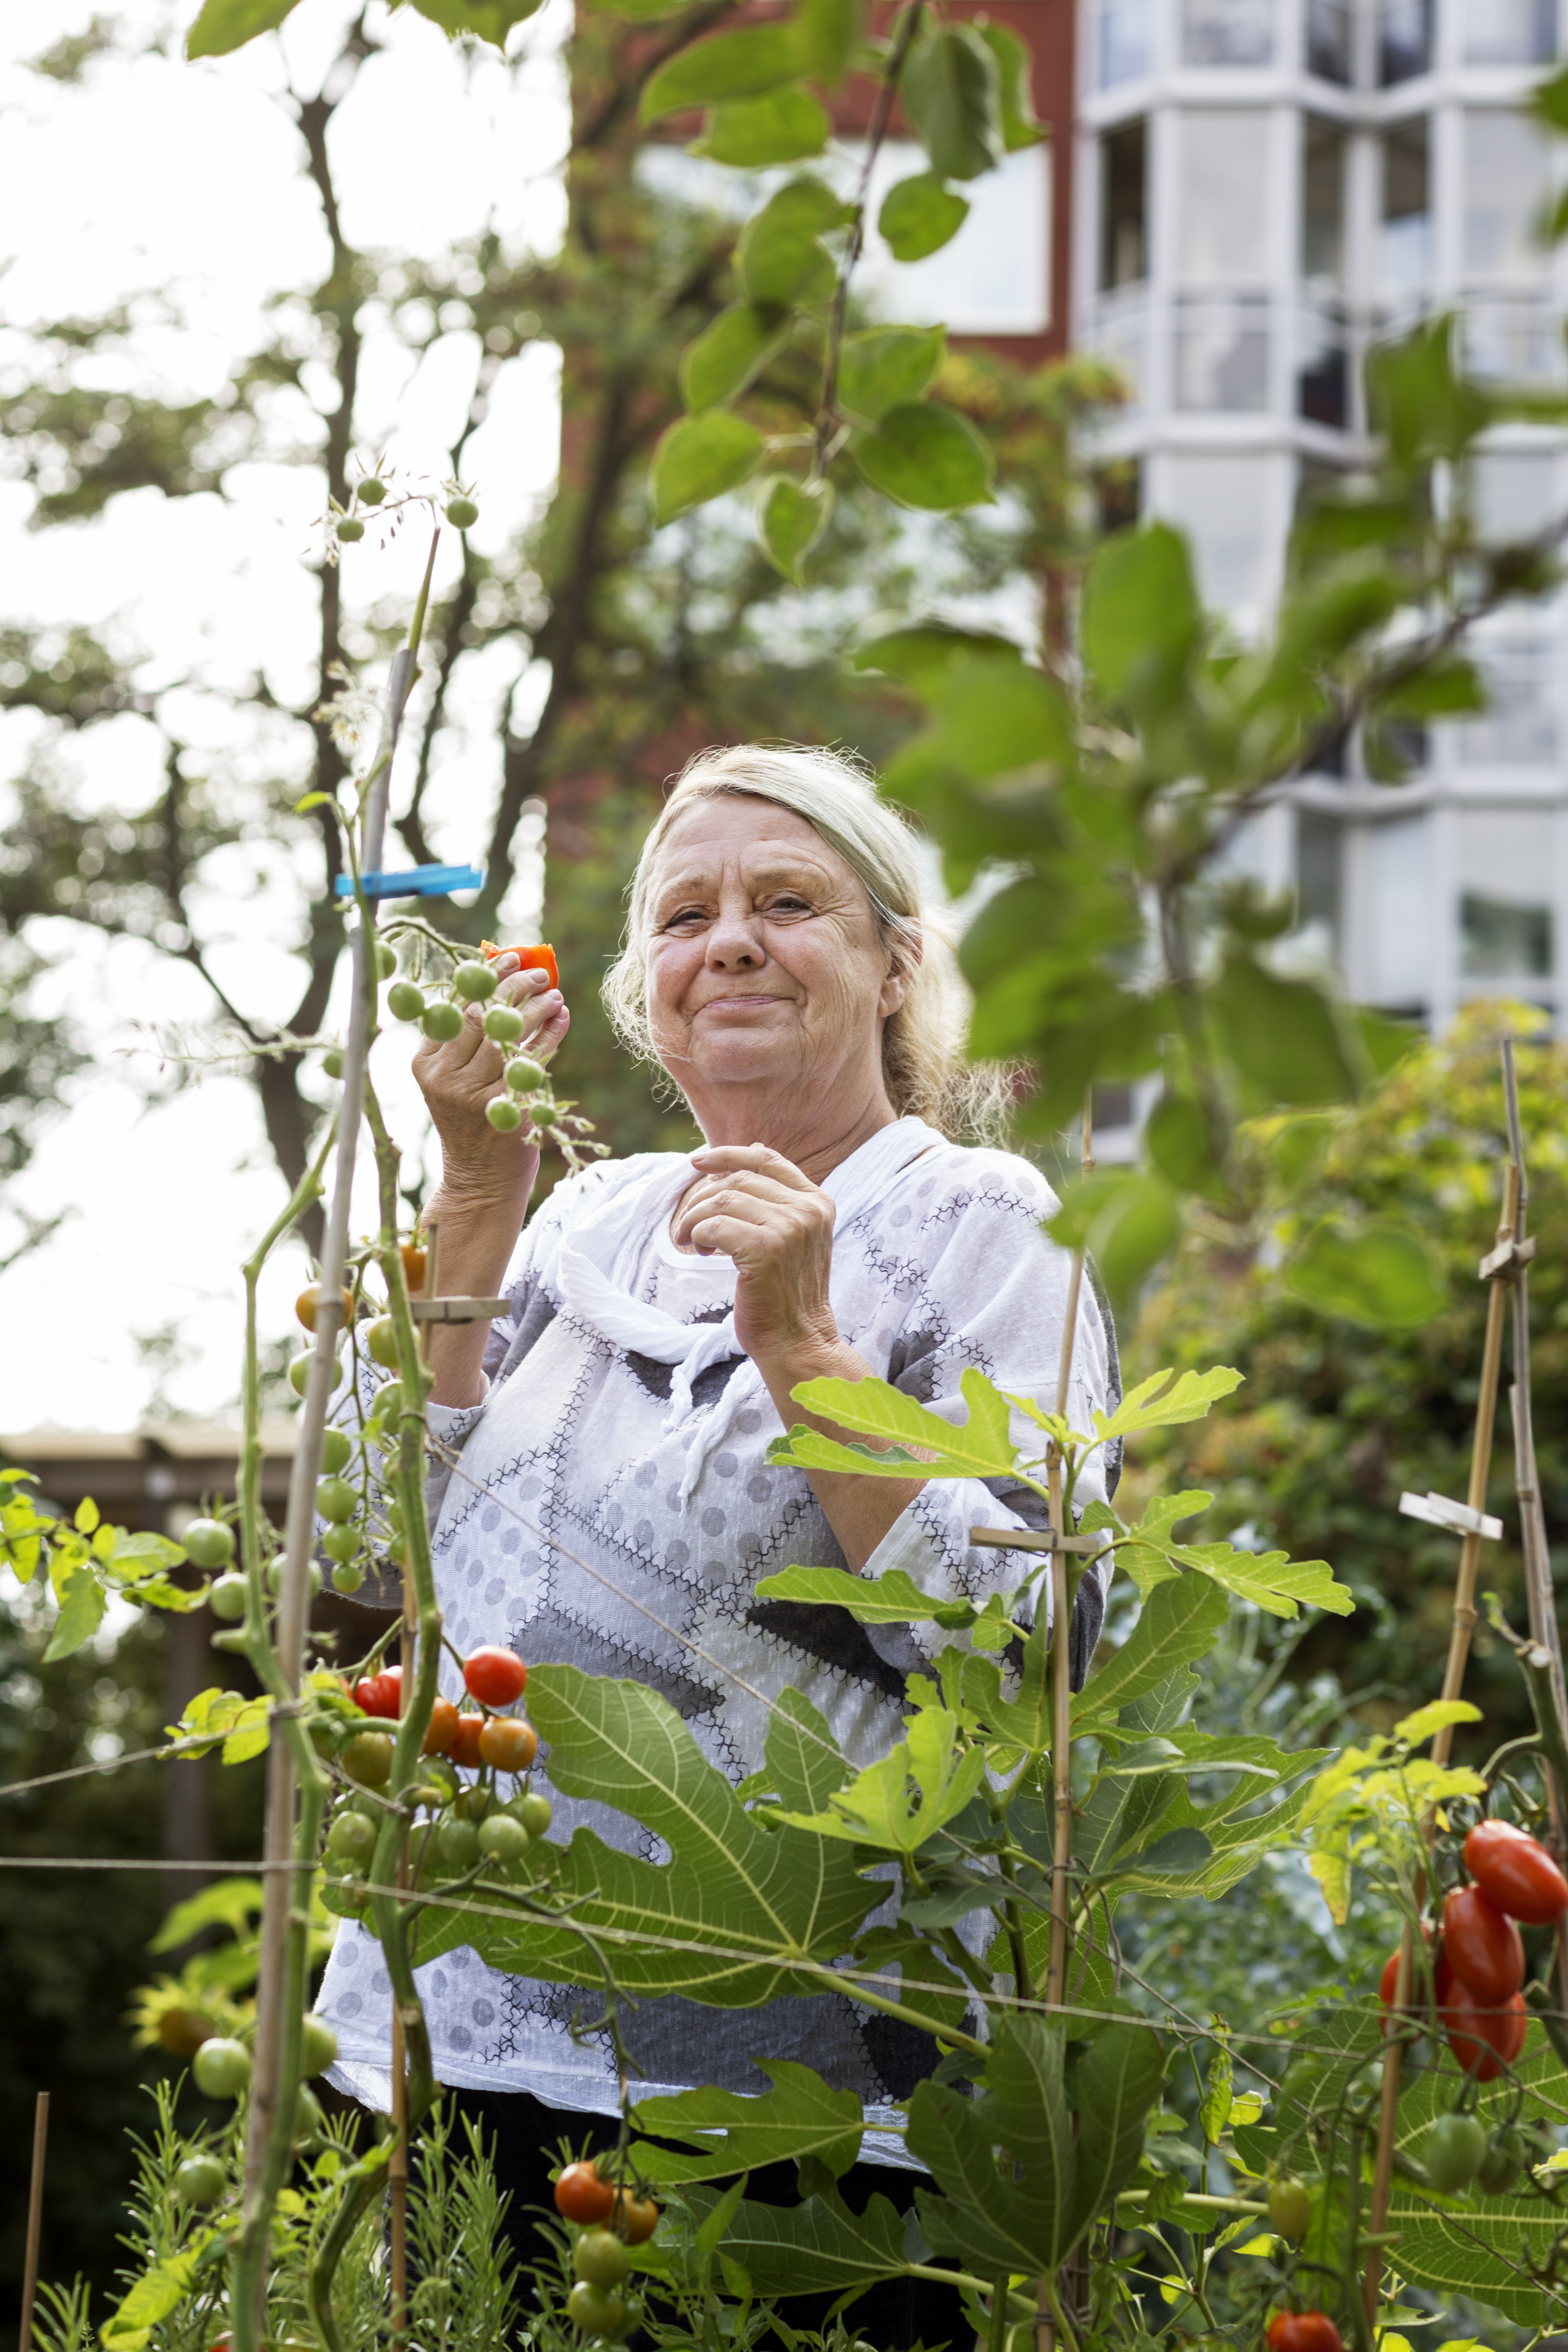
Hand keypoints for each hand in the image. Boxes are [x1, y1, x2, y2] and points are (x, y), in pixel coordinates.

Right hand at [413, 954, 568, 1205]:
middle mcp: (445, 1077)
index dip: (485, 977)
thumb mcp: (456, 1080)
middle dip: (513, 986)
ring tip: (555, 994)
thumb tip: (503, 985)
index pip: (455, 1007)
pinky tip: (562, 1018)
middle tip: (540, 972)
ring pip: (508, 1035)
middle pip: (481, 1016)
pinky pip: (532, 1060)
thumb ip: (469, 1040)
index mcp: (426, 1063)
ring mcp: (474, 1094)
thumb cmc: (471, 1122)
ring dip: (536, 1008)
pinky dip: (550, 1035)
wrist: (479, 1180)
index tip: (510, 956)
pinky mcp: (504, 1109)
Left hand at [672, 1143, 837, 1377]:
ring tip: (691, 1241)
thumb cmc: (786, 1294)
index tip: (697, 1163)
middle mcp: (808, 1210)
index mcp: (817, 1202)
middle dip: (702, 1198)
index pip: (767, 1160)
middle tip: (687, 1225)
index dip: (728, 1155)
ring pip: (722, 1199)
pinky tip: (701, 1252)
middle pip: (738, 1180)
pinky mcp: (766, 1249)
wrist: (798, 1341)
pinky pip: (714, 1225)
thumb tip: (754, 1149)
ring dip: (695, 1218)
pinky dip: (698, 1234)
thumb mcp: (792, 1237)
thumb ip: (777, 1198)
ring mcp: (789, 1228)